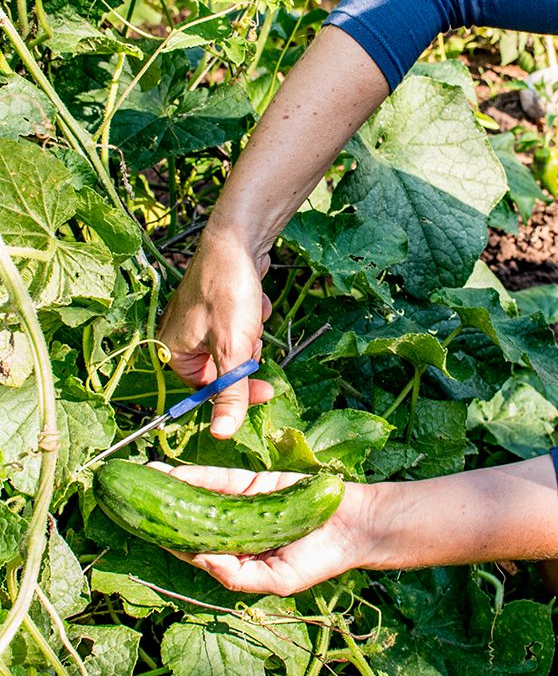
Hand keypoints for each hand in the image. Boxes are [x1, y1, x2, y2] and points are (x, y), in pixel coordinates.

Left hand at [152, 464, 383, 595]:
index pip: (194, 551)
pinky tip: (174, 472)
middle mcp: (235, 531)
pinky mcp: (258, 483)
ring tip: (143, 478)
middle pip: (191, 520)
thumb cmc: (320, 560)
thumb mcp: (276, 581)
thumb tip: (198, 559)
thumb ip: (236, 574)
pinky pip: (223, 480)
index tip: (138, 532)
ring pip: (201, 496)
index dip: (167, 542)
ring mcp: (245, 505)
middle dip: (161, 511)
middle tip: (128, 501)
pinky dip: (199, 476)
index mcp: (237, 559)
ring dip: (172, 487)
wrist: (356, 526)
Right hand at [160, 232, 275, 437]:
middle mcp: (180, 337)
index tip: (267, 391)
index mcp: (172, 352)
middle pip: (224, 369)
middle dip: (246, 354)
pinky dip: (253, 316)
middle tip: (253, 337)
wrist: (238, 240)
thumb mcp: (232, 348)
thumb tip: (222, 434)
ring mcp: (200, 321)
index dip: (238, 392)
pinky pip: (242, 326)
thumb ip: (230, 393)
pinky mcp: (219, 307)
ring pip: (237, 347)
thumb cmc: (227, 290)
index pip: (206, 391)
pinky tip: (255, 299)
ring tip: (251, 313)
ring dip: (252, 334)